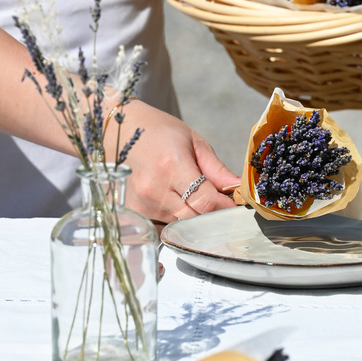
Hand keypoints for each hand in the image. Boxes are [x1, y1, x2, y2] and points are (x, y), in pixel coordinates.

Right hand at [105, 99, 239, 223]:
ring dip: (193, 217)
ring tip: (192, 197)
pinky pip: (164, 229)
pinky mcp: (134, 214)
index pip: (206, 202)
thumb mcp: (194, 142)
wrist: (122, 131)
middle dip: (212, 215)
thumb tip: (239, 189)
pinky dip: (175, 222)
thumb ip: (216, 169)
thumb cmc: (160, 132)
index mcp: (171, 167)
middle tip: (220, 205)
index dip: (225, 207)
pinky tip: (176, 205)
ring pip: (181, 226)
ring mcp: (141, 205)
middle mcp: (153, 190)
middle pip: (195, 219)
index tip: (235, 206)